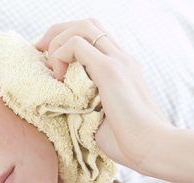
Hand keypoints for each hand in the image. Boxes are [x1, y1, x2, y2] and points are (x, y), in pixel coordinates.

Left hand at [34, 18, 174, 171]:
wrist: (152, 148)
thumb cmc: (128, 143)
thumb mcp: (103, 117)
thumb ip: (87, 103)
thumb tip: (64, 104)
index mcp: (123, 68)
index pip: (95, 37)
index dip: (67, 41)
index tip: (50, 62)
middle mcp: (122, 58)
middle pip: (87, 24)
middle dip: (58, 33)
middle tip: (41, 53)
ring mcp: (118, 61)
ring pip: (82, 27)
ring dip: (59, 42)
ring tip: (52, 70)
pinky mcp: (110, 71)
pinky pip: (76, 45)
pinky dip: (60, 56)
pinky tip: (60, 80)